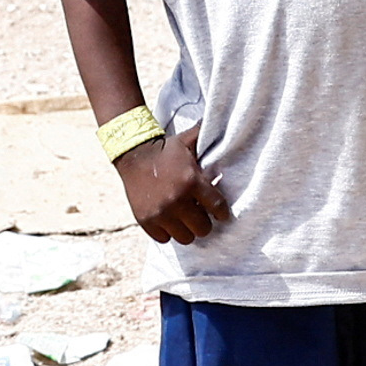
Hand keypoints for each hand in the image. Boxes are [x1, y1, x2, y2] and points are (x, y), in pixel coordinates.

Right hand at [112, 125, 230, 245]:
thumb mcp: (188, 142)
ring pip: (185, 238)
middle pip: (203, 229)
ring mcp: (160, 213)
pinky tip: (169, 221)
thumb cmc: (166, 150)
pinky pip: (164, 239)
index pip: (218, 208)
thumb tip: (232, 126)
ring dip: (187, 230)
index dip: (222, 213)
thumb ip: (208, 138)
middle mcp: (176, 200)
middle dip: (204, 222)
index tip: (221, 213)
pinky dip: (167, 232)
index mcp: (191, 181)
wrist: (133, 155)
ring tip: (185, 220)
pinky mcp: (146, 221)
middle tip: (201, 216)